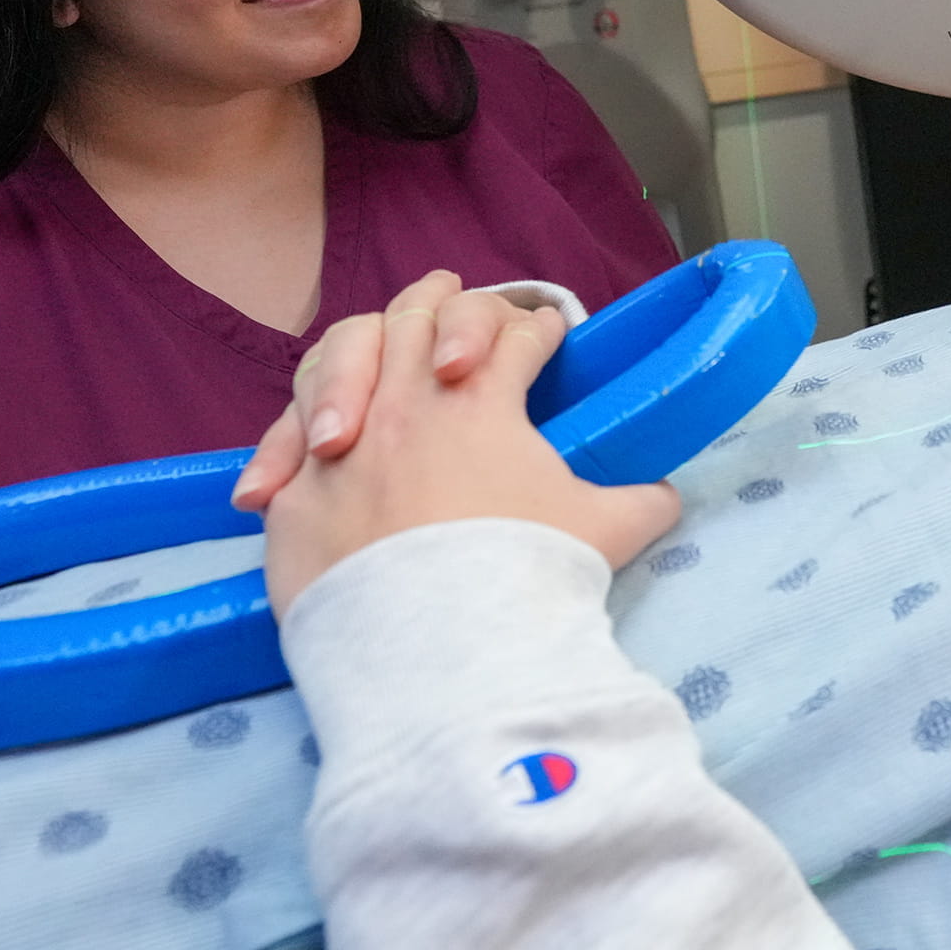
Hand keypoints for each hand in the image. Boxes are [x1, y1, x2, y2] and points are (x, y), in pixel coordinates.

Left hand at [251, 273, 682, 613]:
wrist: (434, 655)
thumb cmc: (522, 579)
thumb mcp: (606, 532)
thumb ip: (641, 501)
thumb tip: (666, 495)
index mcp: (482, 400)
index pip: (520, 337)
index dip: (542, 331)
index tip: (553, 338)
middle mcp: (406, 404)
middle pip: (422, 318)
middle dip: (446, 302)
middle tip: (454, 294)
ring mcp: (342, 444)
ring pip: (344, 355)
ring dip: (368, 341)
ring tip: (380, 339)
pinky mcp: (295, 497)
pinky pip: (284, 438)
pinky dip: (300, 428)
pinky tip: (314, 434)